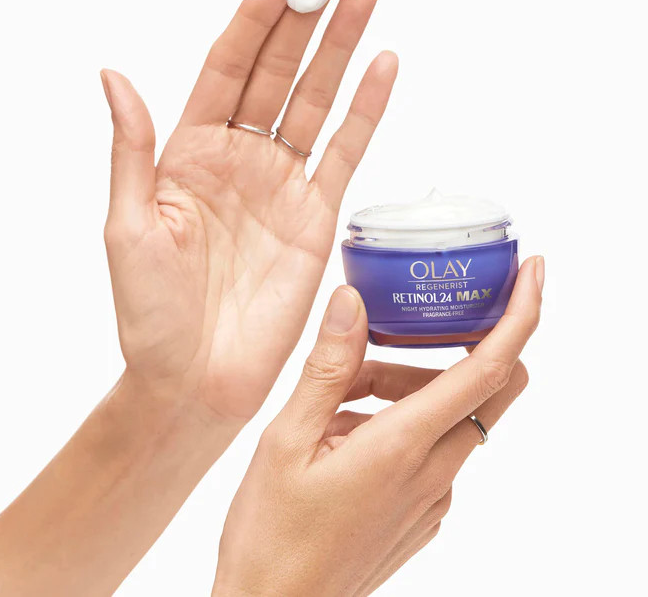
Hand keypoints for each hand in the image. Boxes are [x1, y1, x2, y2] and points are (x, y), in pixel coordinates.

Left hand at [100, 0, 397, 419]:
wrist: (195, 380)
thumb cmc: (151, 315)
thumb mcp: (127, 227)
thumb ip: (131, 150)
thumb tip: (114, 74)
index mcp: (187, 153)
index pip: (228, 65)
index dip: (257, 16)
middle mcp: (237, 159)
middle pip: (278, 70)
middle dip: (307, 13)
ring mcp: (280, 185)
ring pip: (315, 102)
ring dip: (341, 49)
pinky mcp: (315, 218)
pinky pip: (344, 153)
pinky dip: (364, 111)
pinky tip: (381, 67)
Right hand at [213, 256, 542, 596]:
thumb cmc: (272, 534)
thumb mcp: (286, 439)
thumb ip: (328, 368)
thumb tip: (351, 301)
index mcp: (404, 446)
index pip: (490, 369)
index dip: (522, 315)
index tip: (534, 272)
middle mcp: (435, 473)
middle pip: (478, 387)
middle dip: (445, 351)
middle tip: (386, 342)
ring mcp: (433, 498)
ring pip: (446, 417)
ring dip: (403, 391)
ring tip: (332, 405)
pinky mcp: (423, 513)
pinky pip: (430, 450)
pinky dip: (399, 425)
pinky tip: (340, 439)